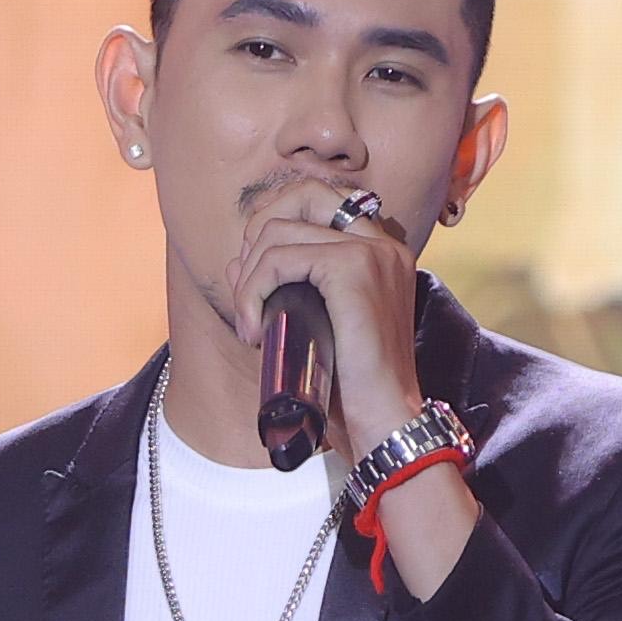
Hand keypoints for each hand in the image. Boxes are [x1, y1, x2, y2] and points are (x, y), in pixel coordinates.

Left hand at [225, 177, 425, 457]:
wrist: (385, 425)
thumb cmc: (352, 388)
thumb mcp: (313, 326)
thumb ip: (281, 288)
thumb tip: (236, 262)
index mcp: (380, 251)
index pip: (316, 199)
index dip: (272, 228)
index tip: (256, 283)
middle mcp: (382, 242)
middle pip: (299, 195)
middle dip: (256, 236)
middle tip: (248, 294)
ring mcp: (372, 251)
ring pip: (279, 230)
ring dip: (248, 278)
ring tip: (251, 326)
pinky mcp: (354, 268)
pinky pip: (280, 258)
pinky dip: (253, 290)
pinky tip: (253, 331)